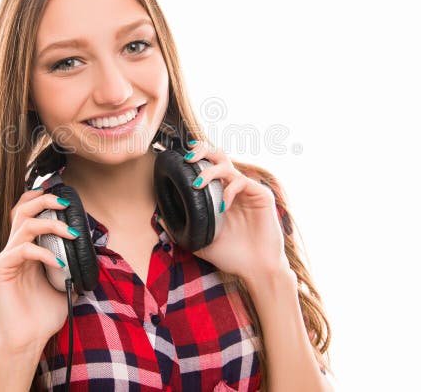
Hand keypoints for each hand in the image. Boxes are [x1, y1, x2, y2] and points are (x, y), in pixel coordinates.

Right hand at [0, 188, 80, 354]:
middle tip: (66, 204)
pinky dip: (42, 252)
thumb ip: (73, 265)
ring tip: (71, 233)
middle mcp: (13, 250)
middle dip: (45, 200)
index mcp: (26, 250)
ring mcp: (4, 259)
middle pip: (22, 210)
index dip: (42, 199)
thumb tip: (92, 251)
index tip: (65, 198)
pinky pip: (21, 250)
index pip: (28, 214)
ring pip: (23, 225)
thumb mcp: (66, 285)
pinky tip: (58, 263)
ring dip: (50, 224)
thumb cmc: (43, 316)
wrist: (28, 341)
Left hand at [176, 140, 290, 281]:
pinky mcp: (261, 195)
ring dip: (210, 171)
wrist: (256, 269)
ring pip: (228, 165)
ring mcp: (247, 190)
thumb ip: (182, 229)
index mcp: (220, 193)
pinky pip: (242, 182)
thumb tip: (159, 218)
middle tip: (188, 159)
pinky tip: (222, 207)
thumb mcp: (200, 242)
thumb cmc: (231, 255)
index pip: (208, 165)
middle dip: (202, 151)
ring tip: (197, 184)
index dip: (196, 155)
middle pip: (218, 156)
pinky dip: (229, 191)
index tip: (181, 157)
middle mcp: (233, 187)